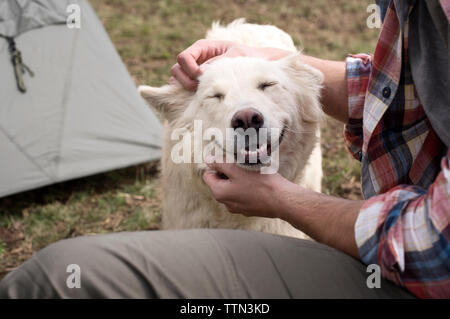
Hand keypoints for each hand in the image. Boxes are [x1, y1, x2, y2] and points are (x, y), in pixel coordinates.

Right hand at [171, 39, 291, 89]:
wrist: (255, 65)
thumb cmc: (246, 58)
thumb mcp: (235, 57)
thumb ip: (218, 64)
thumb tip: (202, 74)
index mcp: (202, 48)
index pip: (183, 58)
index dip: (190, 69)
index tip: (202, 77)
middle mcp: (195, 60)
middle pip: (176, 70)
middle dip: (185, 81)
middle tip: (200, 89)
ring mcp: (194, 72)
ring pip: (176, 80)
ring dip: (185, 89)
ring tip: (201, 94)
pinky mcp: (197, 84)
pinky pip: (184, 89)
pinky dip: (188, 95)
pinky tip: (200, 99)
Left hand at [202, 157, 288, 217]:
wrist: (282, 200)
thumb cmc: (261, 184)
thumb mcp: (238, 169)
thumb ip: (220, 164)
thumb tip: (208, 160)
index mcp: (219, 193)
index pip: (208, 175)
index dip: (217, 165)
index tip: (230, 160)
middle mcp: (226, 203)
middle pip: (220, 182)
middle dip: (229, 172)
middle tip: (242, 165)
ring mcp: (238, 208)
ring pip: (233, 188)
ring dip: (239, 179)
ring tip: (252, 174)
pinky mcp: (249, 209)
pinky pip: (243, 194)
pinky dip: (247, 188)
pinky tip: (258, 184)